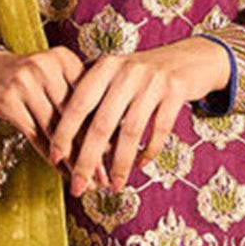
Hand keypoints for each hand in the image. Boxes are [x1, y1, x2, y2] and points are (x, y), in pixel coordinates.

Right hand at [0, 47, 110, 186]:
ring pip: (55, 129)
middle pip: (74, 116)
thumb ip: (77, 96)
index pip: (89, 98)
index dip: (104, 129)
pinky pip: (34, 134)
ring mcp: (24, 82)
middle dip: (90, 149)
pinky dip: (49, 155)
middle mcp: (45, 66)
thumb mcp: (53, 76)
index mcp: (64, 58)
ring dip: (70, 159)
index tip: (116, 154)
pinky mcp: (7, 100)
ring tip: (83, 179)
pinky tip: (60, 170)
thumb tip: (111, 135)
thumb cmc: (27, 79)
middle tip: (103, 176)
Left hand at [47, 36, 230, 198]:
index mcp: (106, 66)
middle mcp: (127, 70)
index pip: (79, 103)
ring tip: (114, 186)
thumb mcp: (116, 75)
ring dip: (120, 165)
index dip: (65, 132)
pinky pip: (159, 130)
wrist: (189, 57)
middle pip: (102, 124)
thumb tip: (64, 140)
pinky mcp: (176, 90)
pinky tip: (141, 165)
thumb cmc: (143, 74)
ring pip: (131, 132)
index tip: (55, 158)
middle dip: (88, 160)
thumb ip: (94, 96)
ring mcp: (153, 80)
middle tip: (79, 187)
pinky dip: (149, 151)